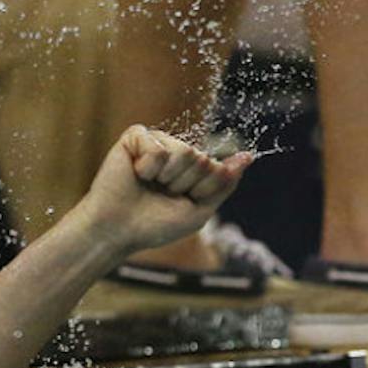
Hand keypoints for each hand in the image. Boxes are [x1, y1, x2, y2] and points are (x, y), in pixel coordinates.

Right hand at [76, 126, 252, 254]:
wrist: (118, 231)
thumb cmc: (155, 225)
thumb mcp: (199, 210)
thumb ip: (224, 183)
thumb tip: (249, 157)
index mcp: (193, 169)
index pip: (217, 169)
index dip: (202, 191)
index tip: (183, 202)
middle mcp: (177, 152)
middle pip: (202, 159)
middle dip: (184, 184)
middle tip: (163, 194)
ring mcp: (157, 142)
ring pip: (183, 151)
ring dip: (167, 178)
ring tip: (150, 185)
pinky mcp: (136, 136)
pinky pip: (157, 147)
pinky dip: (148, 168)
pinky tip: (136, 174)